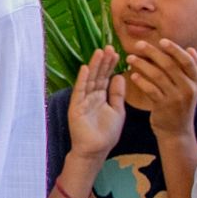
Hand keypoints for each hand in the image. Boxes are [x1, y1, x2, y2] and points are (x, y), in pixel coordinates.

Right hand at [66, 46, 126, 161]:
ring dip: (94, 66)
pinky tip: (85, 69)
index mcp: (101, 97)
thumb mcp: (118, 111)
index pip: (105, 77)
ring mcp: (82, 101)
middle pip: (97, 76)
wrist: (96, 150)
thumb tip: (119, 76)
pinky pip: (79, 91)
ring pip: (89, 80)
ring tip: (99, 52)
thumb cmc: (106, 133)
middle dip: (103, 62)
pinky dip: (82, 80)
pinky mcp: (76, 107)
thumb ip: (118, 94)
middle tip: (109, 47)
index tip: (116, 52)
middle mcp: (91, 96)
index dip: (110, 65)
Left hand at [127, 39, 196, 138]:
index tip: (161, 40)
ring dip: (142, 65)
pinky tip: (131, 75)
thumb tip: (191, 49)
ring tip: (130, 58)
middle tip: (138, 45)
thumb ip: (193, 69)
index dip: (175, 49)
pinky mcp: (164, 106)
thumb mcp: (191, 87)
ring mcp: (176, 98)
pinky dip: (141, 81)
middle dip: (153, 53)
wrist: (176, 130)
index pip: (187, 61)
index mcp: (196, 81)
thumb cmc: (181, 104)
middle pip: (170, 65)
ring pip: (158, 76)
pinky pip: (151, 90)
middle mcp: (189, 88)